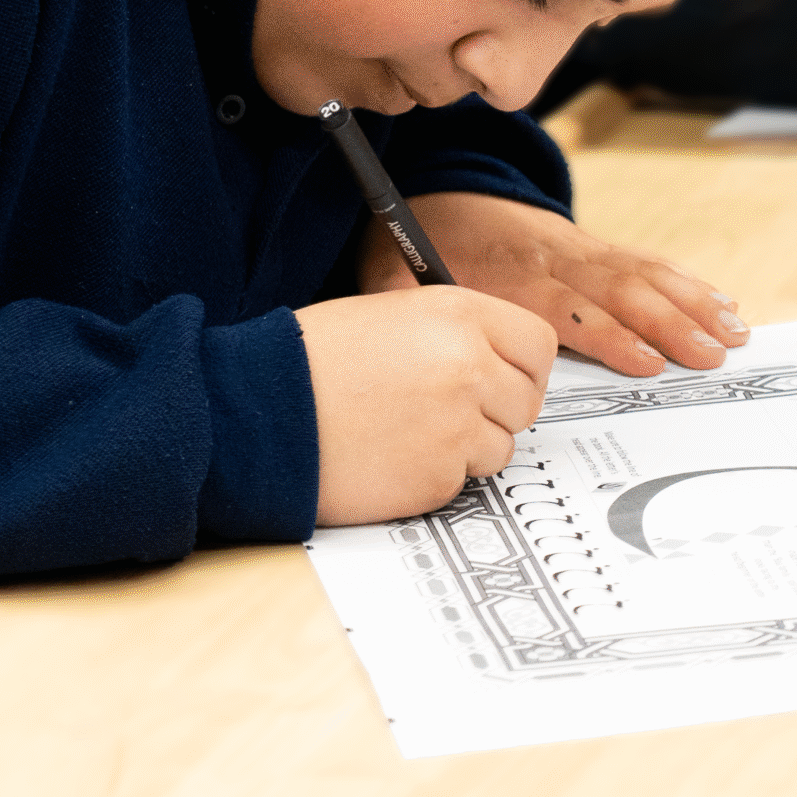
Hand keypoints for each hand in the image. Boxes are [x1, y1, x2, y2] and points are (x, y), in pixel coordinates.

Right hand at [299, 285, 556, 525]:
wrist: (258, 411)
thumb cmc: (310, 359)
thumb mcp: (390, 314)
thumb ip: (452, 333)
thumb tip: (495, 360)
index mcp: (457, 314)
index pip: (538, 345)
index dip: (523, 366)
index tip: (506, 377)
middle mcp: (468, 367)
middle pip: (527, 401)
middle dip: (497, 410)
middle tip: (450, 411)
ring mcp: (457, 426)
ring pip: (499, 447)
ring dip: (465, 446)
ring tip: (407, 430)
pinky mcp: (438, 478)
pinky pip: (462, 482)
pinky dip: (433, 475)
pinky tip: (391, 455)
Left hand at [357, 192, 746, 377]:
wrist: (435, 187)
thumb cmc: (416, 241)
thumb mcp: (388, 269)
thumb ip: (401, 303)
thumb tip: (409, 338)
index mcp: (510, 271)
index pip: (566, 308)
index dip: (606, 335)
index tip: (645, 362)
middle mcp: (554, 256)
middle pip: (619, 291)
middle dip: (669, 324)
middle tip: (710, 355)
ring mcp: (579, 248)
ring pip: (643, 274)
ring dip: (692, 302)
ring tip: (734, 331)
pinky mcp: (593, 247)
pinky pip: (646, 262)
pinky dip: (686, 282)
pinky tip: (722, 302)